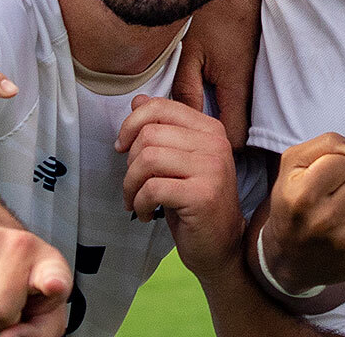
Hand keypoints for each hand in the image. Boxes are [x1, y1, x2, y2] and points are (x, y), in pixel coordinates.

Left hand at [117, 94, 244, 277]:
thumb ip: (163, 129)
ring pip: (147, 159)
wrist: (222, 245)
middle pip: (149, 134)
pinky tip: (146, 214)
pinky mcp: (202, 195)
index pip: (161, 107)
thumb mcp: (179, 161)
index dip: (131, 124)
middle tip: (133, 184)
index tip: (122, 147)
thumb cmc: (196, 203)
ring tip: (135, 200)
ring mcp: (211, 168)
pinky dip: (139, 203)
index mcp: (210, 129)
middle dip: (129, 162)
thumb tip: (137, 100)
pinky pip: (152, 188)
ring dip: (131, 185)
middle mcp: (215, 143)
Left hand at [171, 0, 260, 148]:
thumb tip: (182, 124)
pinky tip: (206, 96)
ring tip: (191, 120)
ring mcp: (256, 80)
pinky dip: (225, 105)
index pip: (235, 139)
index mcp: (236, 87)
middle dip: (215, 140)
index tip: (190, 149)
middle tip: (186, 138)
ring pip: (241, 117)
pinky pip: (242, 100)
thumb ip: (186, 90)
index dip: (215, 149)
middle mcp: (252, 88)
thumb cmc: (212, 13)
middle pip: (239, 133)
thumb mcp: (191, 51)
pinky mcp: (253, 70)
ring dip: (220, 122)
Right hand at [260, 133, 344, 289]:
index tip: (323, 183)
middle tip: (334, 201)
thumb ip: (327, 144)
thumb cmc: (292, 207)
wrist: (288, 260)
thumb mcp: (293, 167)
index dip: (336, 168)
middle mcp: (323, 220)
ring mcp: (343, 241)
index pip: (343, 162)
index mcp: (302, 195)